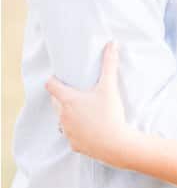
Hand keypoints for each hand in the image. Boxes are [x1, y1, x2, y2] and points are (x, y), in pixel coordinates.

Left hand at [45, 42, 132, 167]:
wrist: (114, 143)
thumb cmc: (109, 113)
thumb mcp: (109, 87)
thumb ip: (109, 64)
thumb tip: (112, 44)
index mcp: (68, 100)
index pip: (51, 86)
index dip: (54, 80)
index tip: (61, 78)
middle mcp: (62, 115)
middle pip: (55, 102)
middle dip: (63, 97)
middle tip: (79, 93)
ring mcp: (66, 131)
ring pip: (62, 119)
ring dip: (69, 113)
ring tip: (86, 111)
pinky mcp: (73, 144)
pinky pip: (71, 134)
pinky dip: (78, 130)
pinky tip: (91, 128)